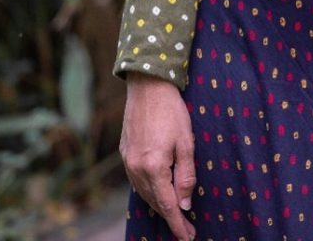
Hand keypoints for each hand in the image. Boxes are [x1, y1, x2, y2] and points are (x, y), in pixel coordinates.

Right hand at [120, 73, 196, 240]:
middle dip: (170, 216)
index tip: (188, 237)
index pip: (167, 205)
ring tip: (174, 211)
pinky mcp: (124, 153)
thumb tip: (185, 204)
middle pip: (154, 201)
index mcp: (153, 167)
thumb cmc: (172, 111)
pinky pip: (136, 180)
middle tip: (186, 227)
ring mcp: (127, 162)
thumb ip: (186, 175)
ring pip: (144, 193)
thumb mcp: (186, 143)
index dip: (178, 224)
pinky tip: (158, 189)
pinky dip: (148, 189)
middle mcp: (136, 169)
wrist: (148, 86)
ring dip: (159, 203)